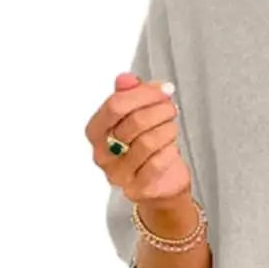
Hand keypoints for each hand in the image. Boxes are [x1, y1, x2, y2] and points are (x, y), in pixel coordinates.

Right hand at [86, 72, 191, 208]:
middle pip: (134, 122)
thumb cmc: (147, 147)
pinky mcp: (137, 189)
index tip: (164, 90)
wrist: (162, 184)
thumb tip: (127, 79)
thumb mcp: (137, 116)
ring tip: (172, 127)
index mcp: (96, 131)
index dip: (143, 94)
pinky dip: (169, 151)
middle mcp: (102, 154)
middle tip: (171, 109)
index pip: (115, 105)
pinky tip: (172, 147)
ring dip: (167, 130)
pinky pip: (157, 163)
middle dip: (160, 110)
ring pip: (148, 142)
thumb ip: (130, 95)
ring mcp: (118, 174)